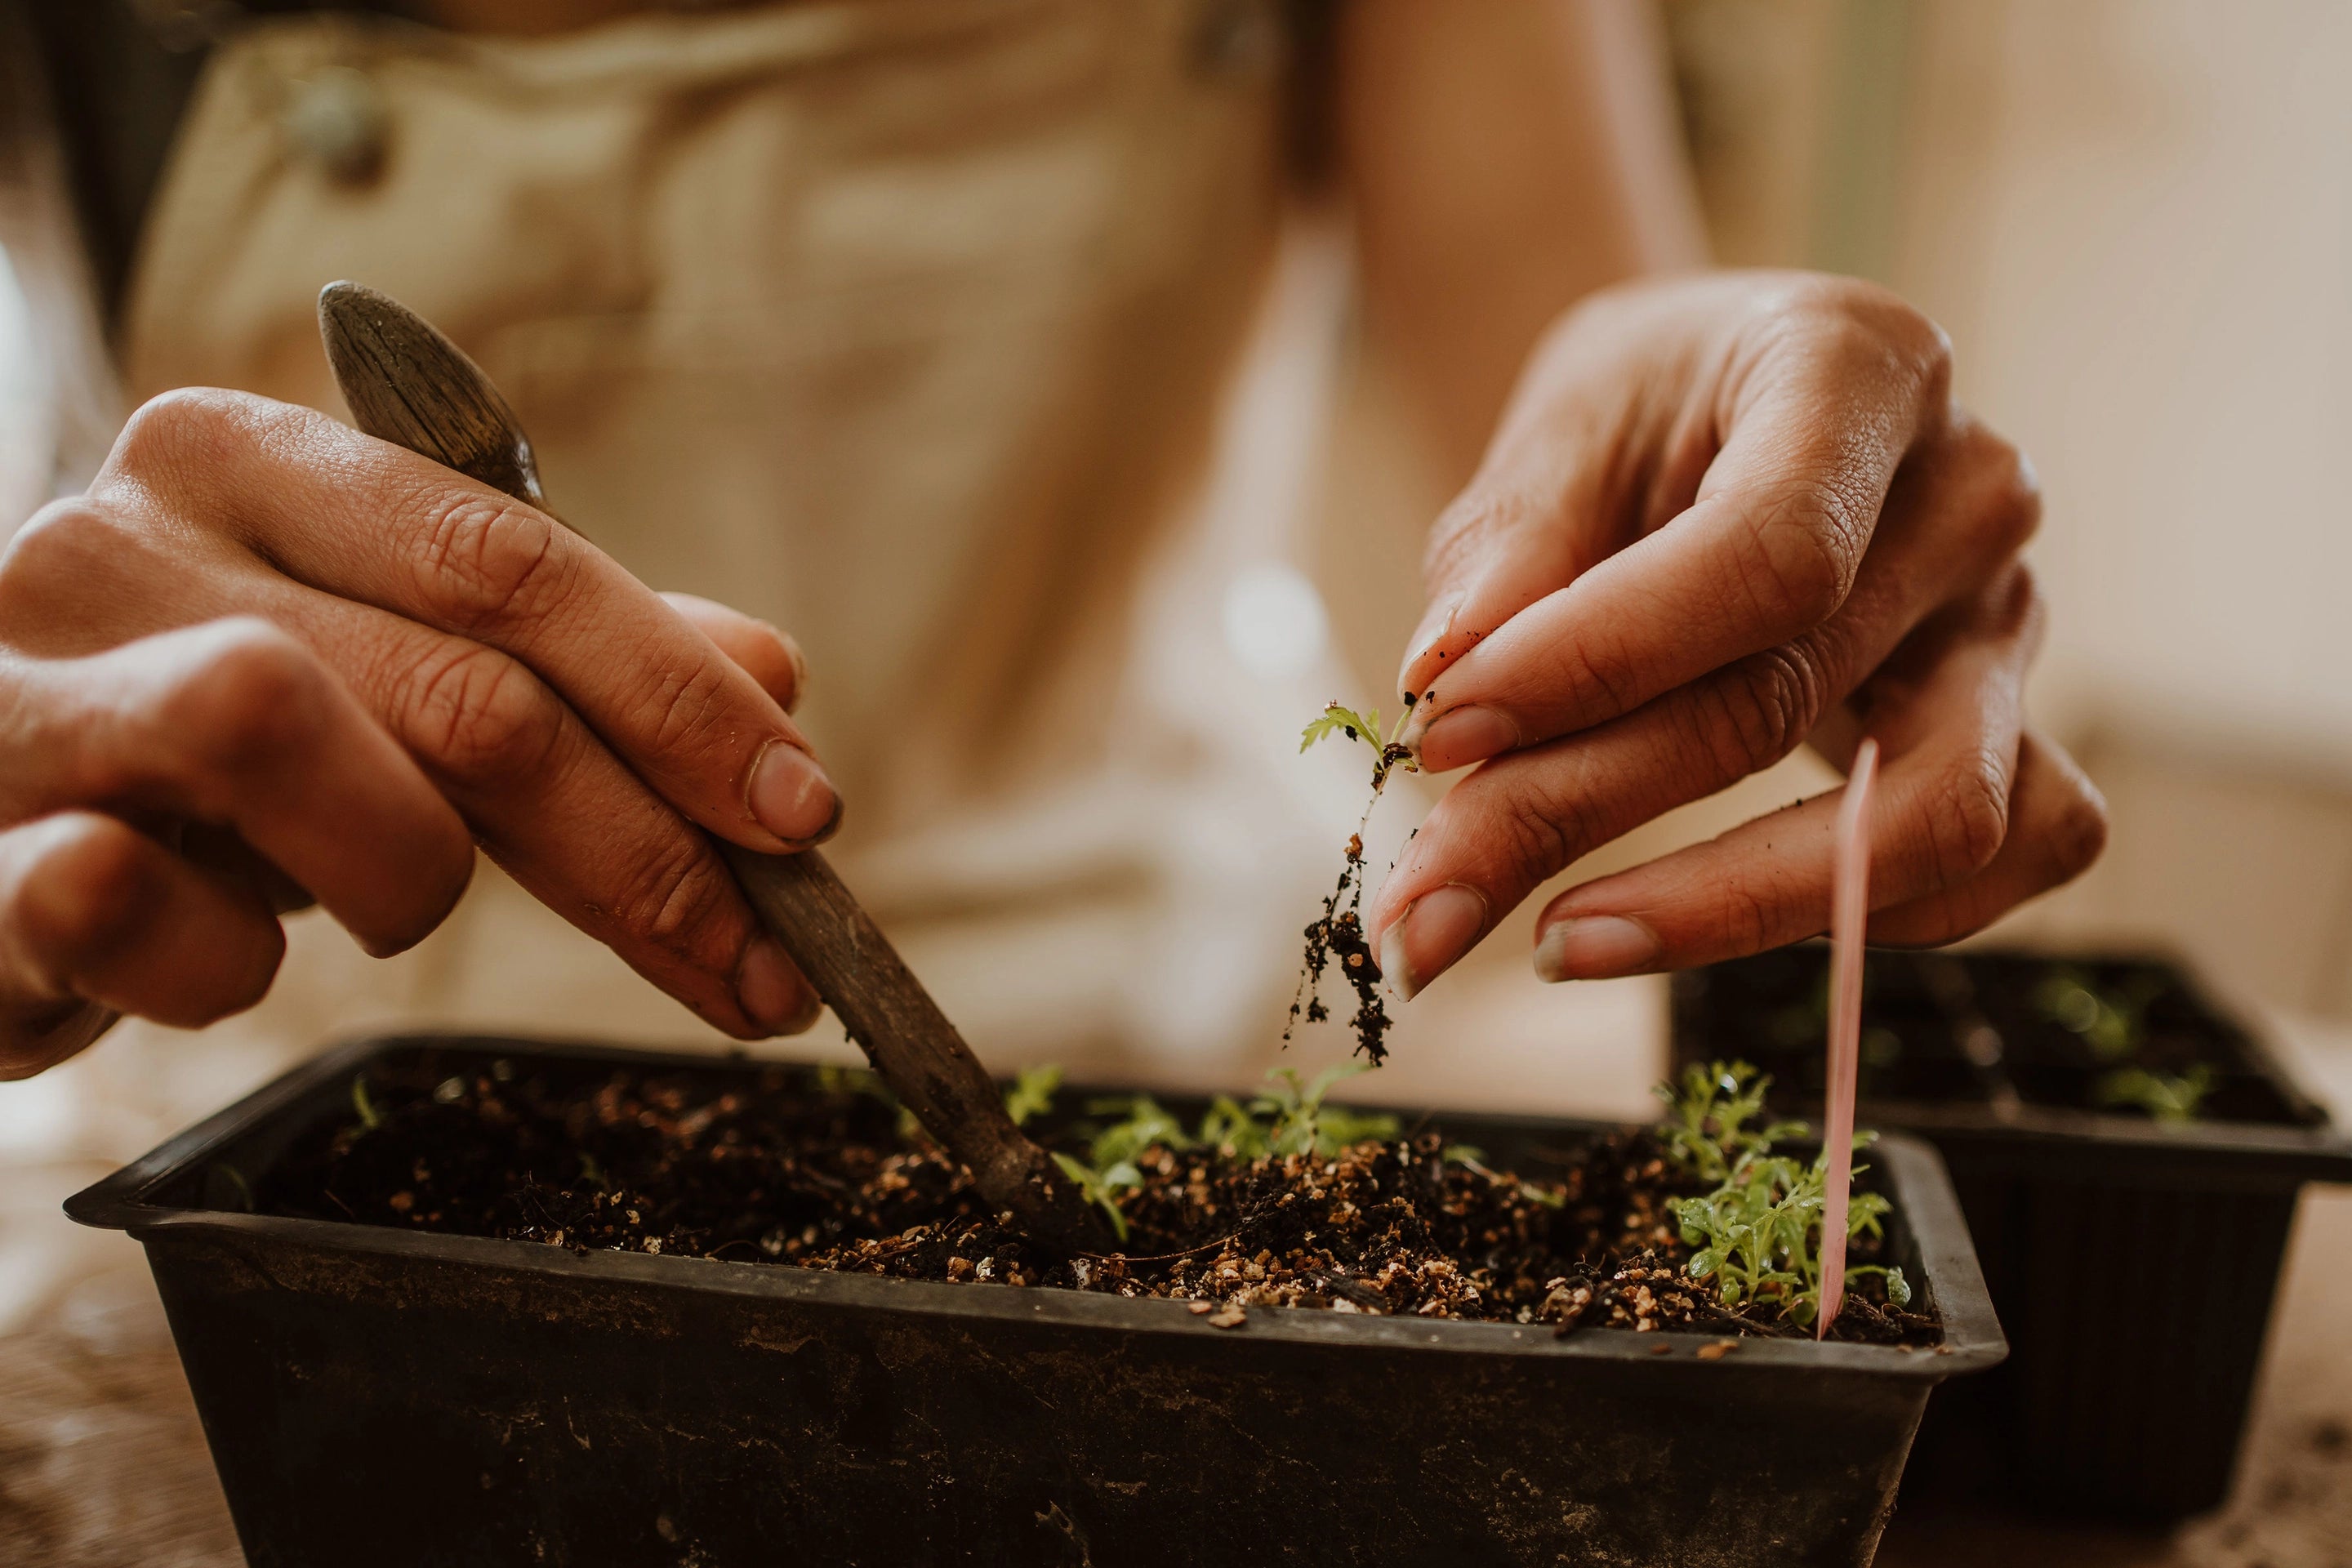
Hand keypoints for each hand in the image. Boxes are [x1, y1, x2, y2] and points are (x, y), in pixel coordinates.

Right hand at [0, 389, 831, 1077]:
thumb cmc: (183, 753)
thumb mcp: (379, 680)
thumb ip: (561, 668)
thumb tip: (771, 672)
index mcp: (243, 464)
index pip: (512, 558)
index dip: (681, 698)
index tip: (803, 820)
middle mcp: (120, 540)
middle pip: (459, 683)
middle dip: (636, 846)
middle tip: (750, 969)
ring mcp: (16, 681)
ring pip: (282, 730)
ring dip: (397, 875)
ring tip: (379, 908)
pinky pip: (116, 894)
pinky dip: (218, 965)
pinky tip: (222, 963)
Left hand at [1368, 272, 2106, 998]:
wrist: (1718, 404)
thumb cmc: (1642, 408)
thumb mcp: (1555, 428)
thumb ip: (1506, 550)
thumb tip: (1448, 680)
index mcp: (1862, 371)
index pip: (1764, 555)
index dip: (1599, 661)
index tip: (1443, 732)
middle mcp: (1968, 494)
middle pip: (1789, 698)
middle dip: (1581, 808)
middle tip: (1429, 896)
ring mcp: (2006, 617)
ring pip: (1930, 817)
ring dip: (1730, 909)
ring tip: (1556, 942)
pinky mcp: (2014, 720)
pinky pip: (2013, 854)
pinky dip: (1869, 915)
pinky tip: (1701, 927)